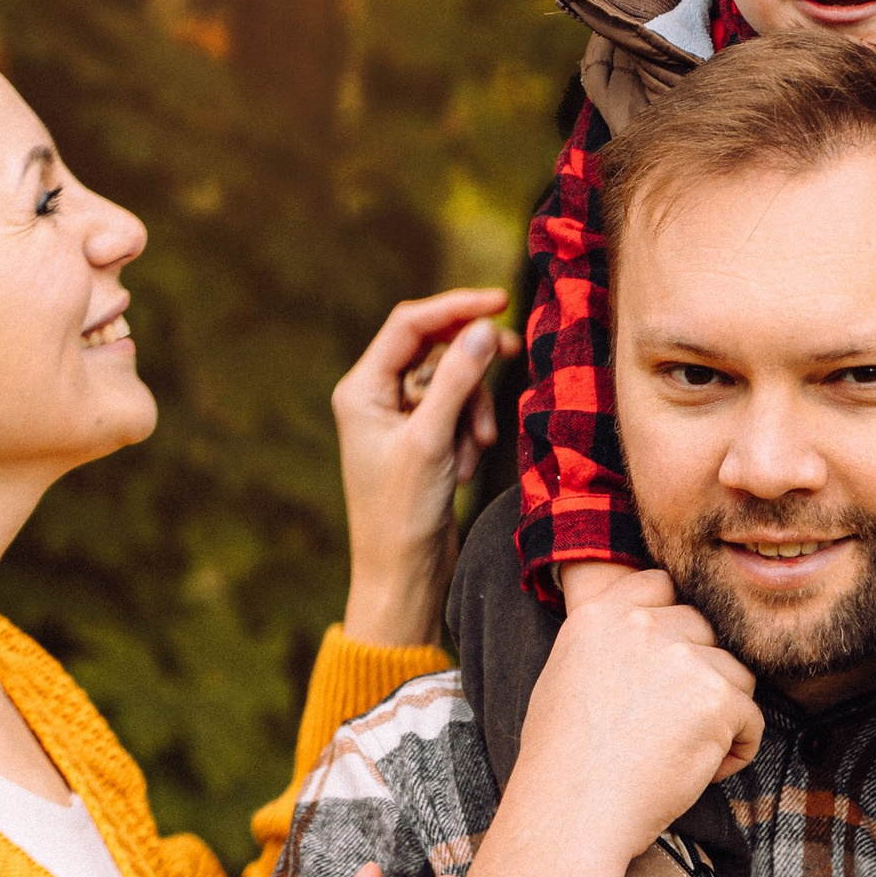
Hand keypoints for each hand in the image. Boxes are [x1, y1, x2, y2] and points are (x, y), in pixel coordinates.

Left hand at [334, 289, 513, 648]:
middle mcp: (375, 397)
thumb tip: (485, 329)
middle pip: (434, 348)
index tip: (501, 302)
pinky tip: (464, 469)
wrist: (402, 575)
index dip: (456, 307)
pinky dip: (468, 433)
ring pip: (451, 382)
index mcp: (361, 389)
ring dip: (472, 411)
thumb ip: (457, 380)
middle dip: (470, 367)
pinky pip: (455, 412)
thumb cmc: (402, 514)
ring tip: (473, 450)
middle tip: (514, 355)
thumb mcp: (432, 441)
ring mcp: (398, 419)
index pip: (410, 325)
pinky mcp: (420, 440)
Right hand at [506, 565, 761, 875]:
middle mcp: (643, 626)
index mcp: (601, 616)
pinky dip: (735, 749)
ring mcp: (683, 659)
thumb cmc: (562, 762)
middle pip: (704, 629)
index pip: (660, 585)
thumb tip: (644, 643)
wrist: (573, 810)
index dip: (674, 622)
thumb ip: (607, 645)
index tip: (671, 660)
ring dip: (722, 711)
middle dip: (701, 672)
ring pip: (734, 673)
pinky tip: (701, 771)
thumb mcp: (565, 677)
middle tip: (676, 722)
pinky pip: (750, 719)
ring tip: (687, 753)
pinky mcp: (717, 698)